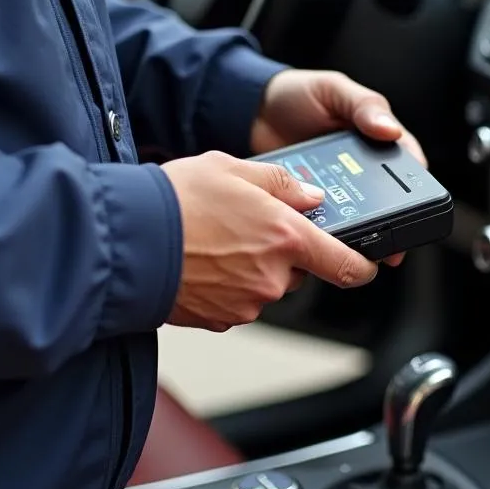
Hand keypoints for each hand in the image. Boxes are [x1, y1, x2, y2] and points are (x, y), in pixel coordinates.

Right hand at [160, 151, 378, 332]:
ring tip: (215, 239)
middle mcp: (273, 277)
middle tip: (248, 226)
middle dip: (283, 252)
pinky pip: (238, 300)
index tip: (366, 262)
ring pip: (266, 285)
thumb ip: (281, 184)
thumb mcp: (232, 168)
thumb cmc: (173, 202)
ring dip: (253, 266)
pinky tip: (202, 260)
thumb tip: (310, 198)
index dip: (363, 265)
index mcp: (285, 237)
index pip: (347, 266)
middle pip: (299, 271)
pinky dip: (228, 284)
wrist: (123, 243)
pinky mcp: (220, 320)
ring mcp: (246, 303)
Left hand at [251, 70, 424, 266]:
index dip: (418, 191)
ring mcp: (336, 189)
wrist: (252, 110)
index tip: (416, 210)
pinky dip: (321, 230)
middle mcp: (362, 170)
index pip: (408, 168)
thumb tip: (391, 130)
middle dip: (388, 224)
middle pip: (386, 203)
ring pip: (355, 217)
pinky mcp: (310, 203)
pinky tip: (317, 236)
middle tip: (385, 243)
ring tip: (349, 243)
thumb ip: (363, 106)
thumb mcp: (335, 90)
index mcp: (378, 140)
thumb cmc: (299, 94)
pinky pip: (321, 221)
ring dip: (354, 231)